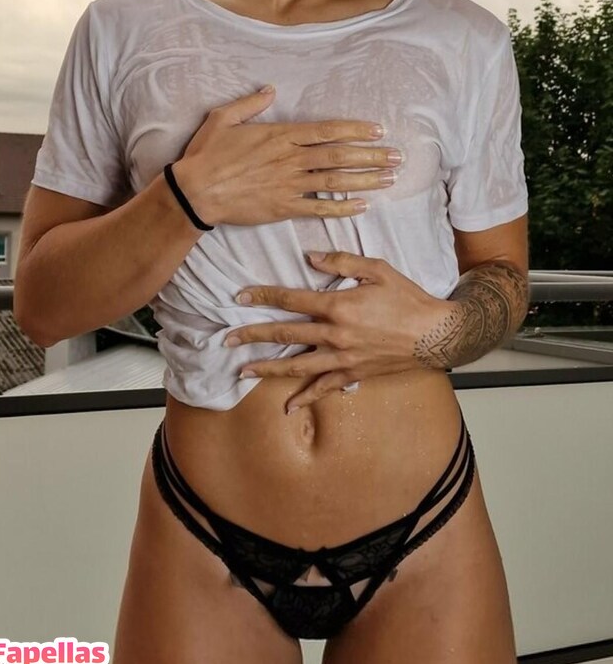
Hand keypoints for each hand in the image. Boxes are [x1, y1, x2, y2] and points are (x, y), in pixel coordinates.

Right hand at [172, 85, 402, 227]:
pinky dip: (342, 208)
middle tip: (397, 156)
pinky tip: (363, 207)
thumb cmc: (207, 154)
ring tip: (390, 179)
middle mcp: (289, 159)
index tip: (378, 130)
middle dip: (372, 155)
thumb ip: (250, 103)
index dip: (355, 130)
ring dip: (366, 180)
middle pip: (339, 156)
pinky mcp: (282, 208)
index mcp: (280, 135)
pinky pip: (319, 208)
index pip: (326, 130)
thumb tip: (270, 89)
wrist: (194, 192)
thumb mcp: (224, 118)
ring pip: (335, 182)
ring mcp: (288, 185)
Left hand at [222, 250, 449, 412]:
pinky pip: (325, 388)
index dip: (263, 297)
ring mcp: (343, 358)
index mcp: (339, 306)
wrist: (436, 333)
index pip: (291, 300)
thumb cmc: (408, 298)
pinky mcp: (354, 374)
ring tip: (243, 371)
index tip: (240, 297)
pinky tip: (288, 406)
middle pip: (286, 335)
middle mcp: (336, 335)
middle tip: (227, 338)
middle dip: (253, 335)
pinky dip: (306, 398)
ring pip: (297, 366)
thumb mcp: (378, 269)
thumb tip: (311, 257)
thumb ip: (342, 262)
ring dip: (268, 368)